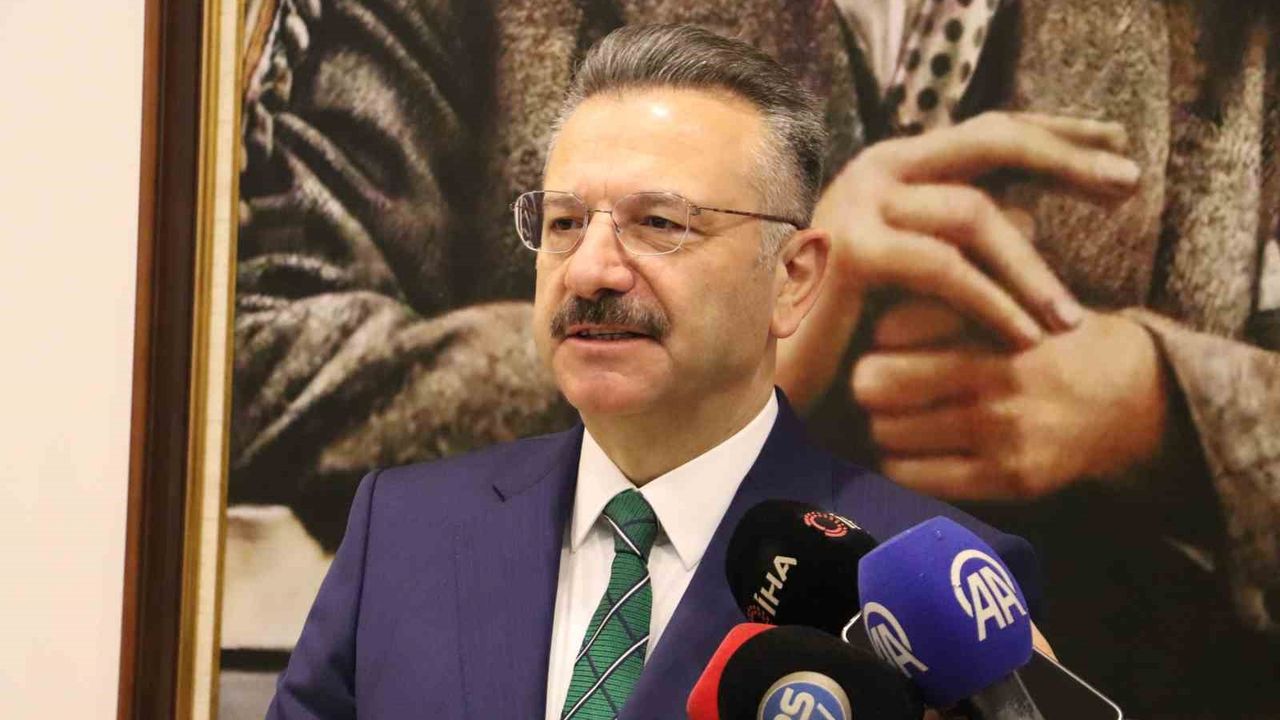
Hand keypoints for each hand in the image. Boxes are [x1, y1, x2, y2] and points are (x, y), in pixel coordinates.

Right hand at [778, 112, 1138, 409]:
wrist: (781, 376)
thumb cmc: (854, 329)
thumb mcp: (922, 273)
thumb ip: (965, 237)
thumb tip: (1037, 219)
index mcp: (898, 166)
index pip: (989, 129)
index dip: (1056, 132)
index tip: (1116, 144)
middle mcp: (877, 168)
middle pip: (990, 140)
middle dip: (1067, 159)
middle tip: (1129, 184)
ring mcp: (859, 203)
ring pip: (974, 212)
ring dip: (1032, 269)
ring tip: (1069, 320)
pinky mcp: (851, 251)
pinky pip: (943, 268)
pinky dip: (991, 303)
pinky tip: (1024, 337)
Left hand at [853, 299, 1168, 498]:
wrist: (1127, 398)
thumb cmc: (1047, 343)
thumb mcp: (1009, 300)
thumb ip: (946, 302)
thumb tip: (870, 322)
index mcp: (998, 322)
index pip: (894, 326)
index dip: (879, 336)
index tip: (885, 343)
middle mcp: (1001, 377)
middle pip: (878, 383)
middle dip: (868, 382)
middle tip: (876, 384)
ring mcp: (1006, 432)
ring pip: (888, 431)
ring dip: (882, 425)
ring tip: (898, 417)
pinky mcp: (1008, 478)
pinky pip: (913, 477)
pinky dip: (897, 463)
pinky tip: (911, 451)